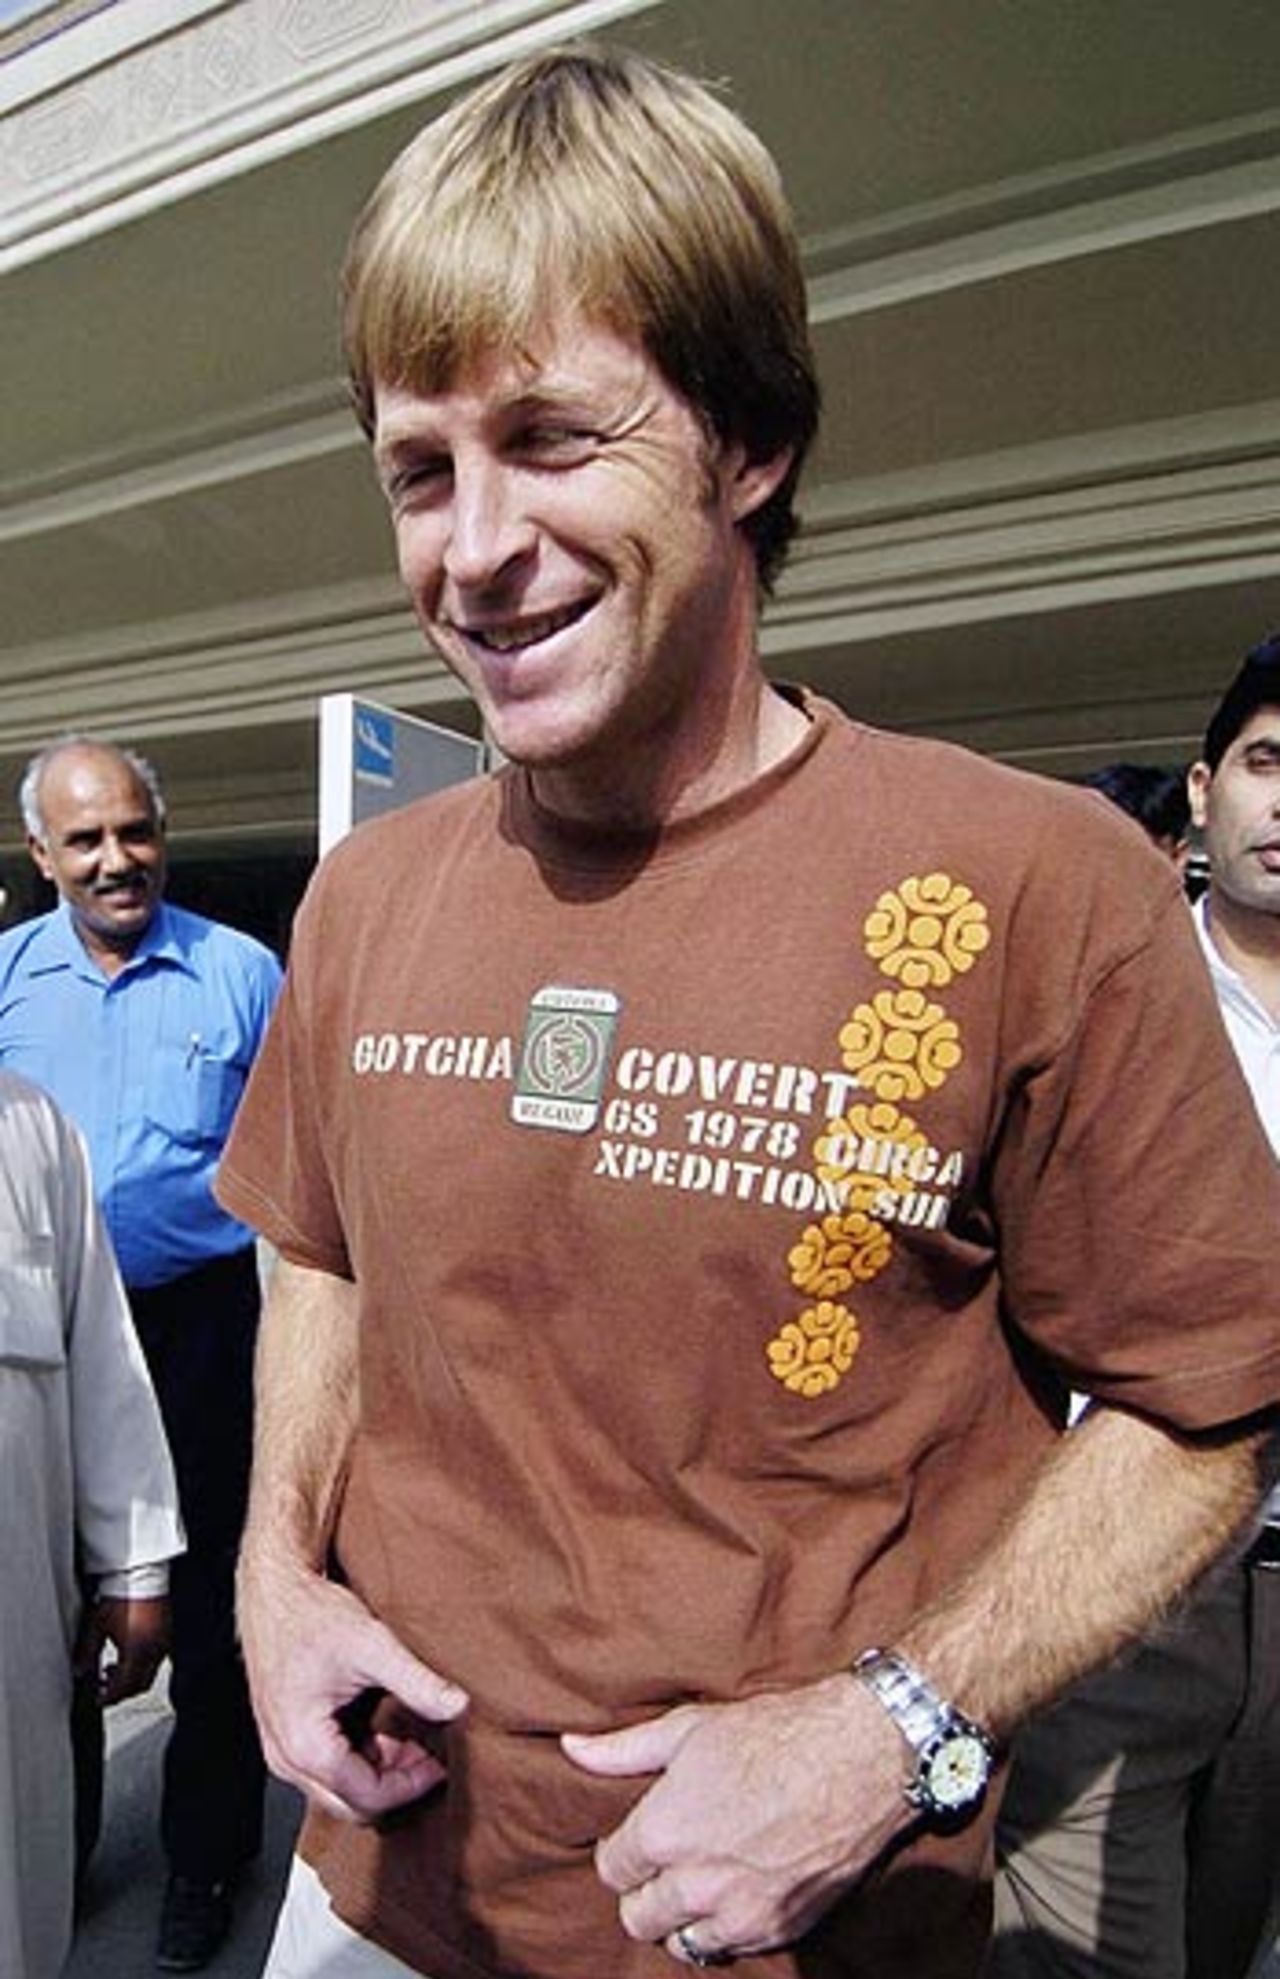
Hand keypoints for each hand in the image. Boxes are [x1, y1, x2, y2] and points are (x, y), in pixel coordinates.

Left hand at [75, 1595, 168, 1704]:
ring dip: (131, 1677)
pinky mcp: (167, 1632)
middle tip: (104, 1687)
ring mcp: (164, 1642)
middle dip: (121, 1691)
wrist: (141, 1573)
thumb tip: (80, 1670)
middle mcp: (154, 1650)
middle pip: (140, 1685)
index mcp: (137, 1651)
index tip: (98, 1698)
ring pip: (150, 1673)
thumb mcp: (97, 1625)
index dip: (109, 1697)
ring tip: (113, 1668)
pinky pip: (157, 1658)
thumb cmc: (122, 1595)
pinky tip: (128, 1653)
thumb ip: (87, 1652)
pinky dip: (142, 1664)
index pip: (124, 1687)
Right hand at [237, 1551, 468, 1823]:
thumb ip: (417, 1682)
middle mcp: (287, 1758)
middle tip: (431, 1757)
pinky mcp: (287, 1736)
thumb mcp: (372, 1645)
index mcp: (305, 1746)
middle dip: (395, 1785)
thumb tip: (457, 1706)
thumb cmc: (310, 1614)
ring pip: (339, 1789)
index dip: (410, 1786)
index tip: (440, 1765)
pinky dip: (360, 1758)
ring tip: (414, 1741)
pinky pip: (327, 1768)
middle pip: (351, 1804)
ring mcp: (282, 1749)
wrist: (275, 1589)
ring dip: (379, 1772)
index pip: (366, 1797)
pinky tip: (385, 1731)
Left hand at [562, 1674, 913, 1961]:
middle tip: (667, 1858)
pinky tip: (738, 1889)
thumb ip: (623, 1750)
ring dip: (683, 1916)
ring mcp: (740, 1912)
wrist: (859, 1757)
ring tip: (701, 1879)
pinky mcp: (780, 1927)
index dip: (621, 1849)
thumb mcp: (690, 1728)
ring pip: (681, 1942)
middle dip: (644, 1889)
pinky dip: (726, 1927)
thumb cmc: (774, 1733)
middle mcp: (697, 1882)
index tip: (639, 1833)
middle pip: (637, 1916)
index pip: (611, 1869)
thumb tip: (570, 1747)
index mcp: (666, 1831)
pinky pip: (730, 1949)